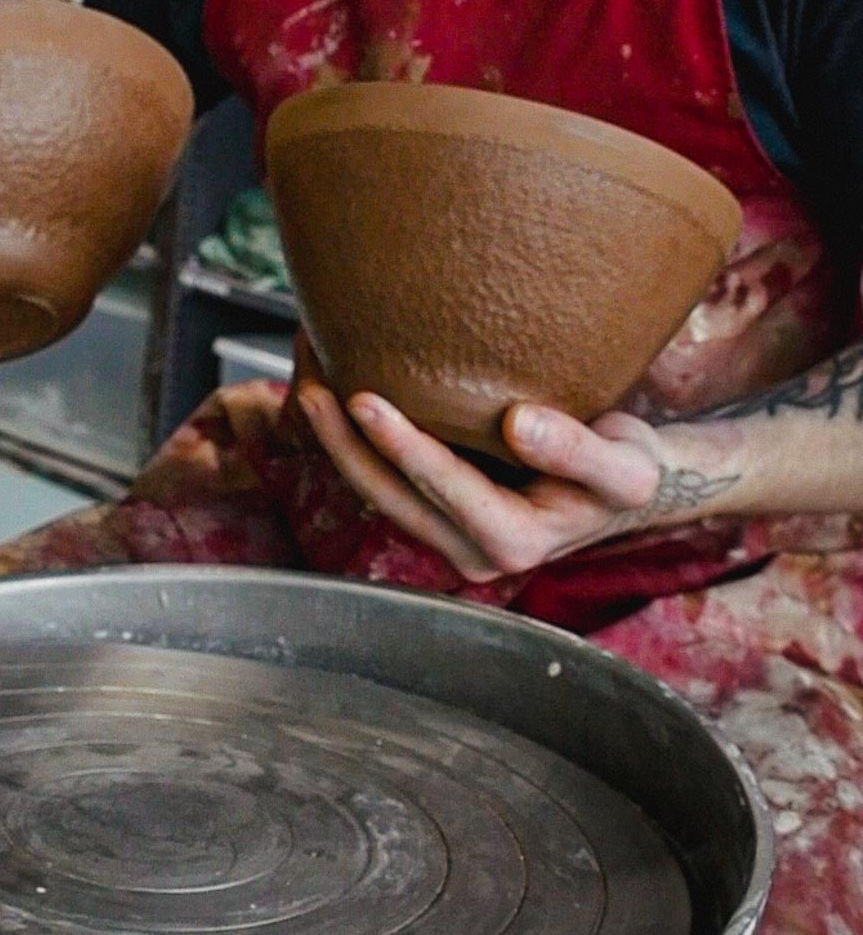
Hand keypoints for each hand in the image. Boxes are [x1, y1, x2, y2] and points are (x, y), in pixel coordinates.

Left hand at [293, 345, 739, 581]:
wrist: (625, 484)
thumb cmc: (627, 469)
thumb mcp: (627, 465)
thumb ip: (580, 451)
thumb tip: (520, 424)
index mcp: (517, 543)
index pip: (446, 490)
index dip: (403, 446)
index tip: (366, 400)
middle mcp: (475, 551)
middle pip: (394, 498)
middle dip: (347, 445)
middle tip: (313, 387)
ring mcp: (451, 534)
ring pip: (380, 493)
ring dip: (339, 444)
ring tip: (308, 383)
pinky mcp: (439, 512)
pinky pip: (388, 480)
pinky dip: (358, 440)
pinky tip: (335, 391)